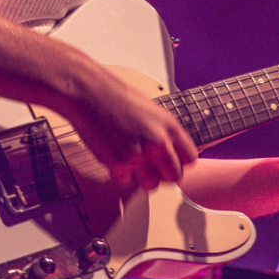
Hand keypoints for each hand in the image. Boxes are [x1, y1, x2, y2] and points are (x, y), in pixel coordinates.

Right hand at [63, 62, 198, 192]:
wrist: (88, 93)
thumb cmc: (115, 97)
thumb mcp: (151, 111)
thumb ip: (163, 132)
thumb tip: (171, 152)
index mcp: (169, 125)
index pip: (190, 158)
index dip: (179, 162)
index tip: (171, 163)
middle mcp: (158, 141)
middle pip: (174, 176)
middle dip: (163, 174)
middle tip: (151, 167)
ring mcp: (139, 155)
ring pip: (151, 184)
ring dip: (141, 177)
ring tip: (130, 160)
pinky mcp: (118, 164)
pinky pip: (126, 182)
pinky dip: (120, 174)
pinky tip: (114, 156)